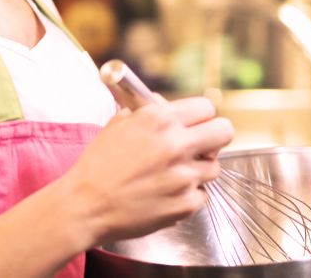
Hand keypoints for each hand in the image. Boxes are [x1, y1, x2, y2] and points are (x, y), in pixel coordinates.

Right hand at [59, 97, 233, 245]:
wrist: (86, 205)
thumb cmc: (97, 165)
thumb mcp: (118, 124)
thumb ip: (147, 112)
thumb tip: (167, 105)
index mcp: (159, 120)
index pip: (206, 108)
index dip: (201, 117)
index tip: (196, 124)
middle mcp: (176, 144)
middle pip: (224, 131)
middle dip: (214, 137)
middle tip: (201, 145)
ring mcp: (184, 176)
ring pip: (215, 166)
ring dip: (199, 169)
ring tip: (175, 174)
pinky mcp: (185, 204)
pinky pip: (201, 194)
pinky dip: (188, 194)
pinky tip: (167, 193)